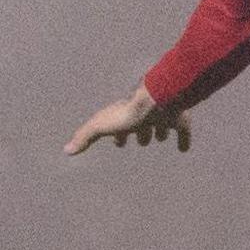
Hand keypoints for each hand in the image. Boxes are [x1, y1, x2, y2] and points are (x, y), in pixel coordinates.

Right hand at [64, 86, 190, 155]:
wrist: (158, 98)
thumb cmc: (128, 112)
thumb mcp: (102, 125)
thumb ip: (84, 136)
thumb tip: (65, 150)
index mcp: (127, 116)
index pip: (121, 127)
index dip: (119, 136)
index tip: (119, 144)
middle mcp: (145, 114)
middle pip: (142, 125)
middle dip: (141, 133)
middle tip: (142, 142)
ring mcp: (164, 115)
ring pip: (161, 124)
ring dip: (160, 131)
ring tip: (161, 138)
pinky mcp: (180, 118)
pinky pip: (183, 130)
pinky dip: (184, 139)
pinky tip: (184, 149)